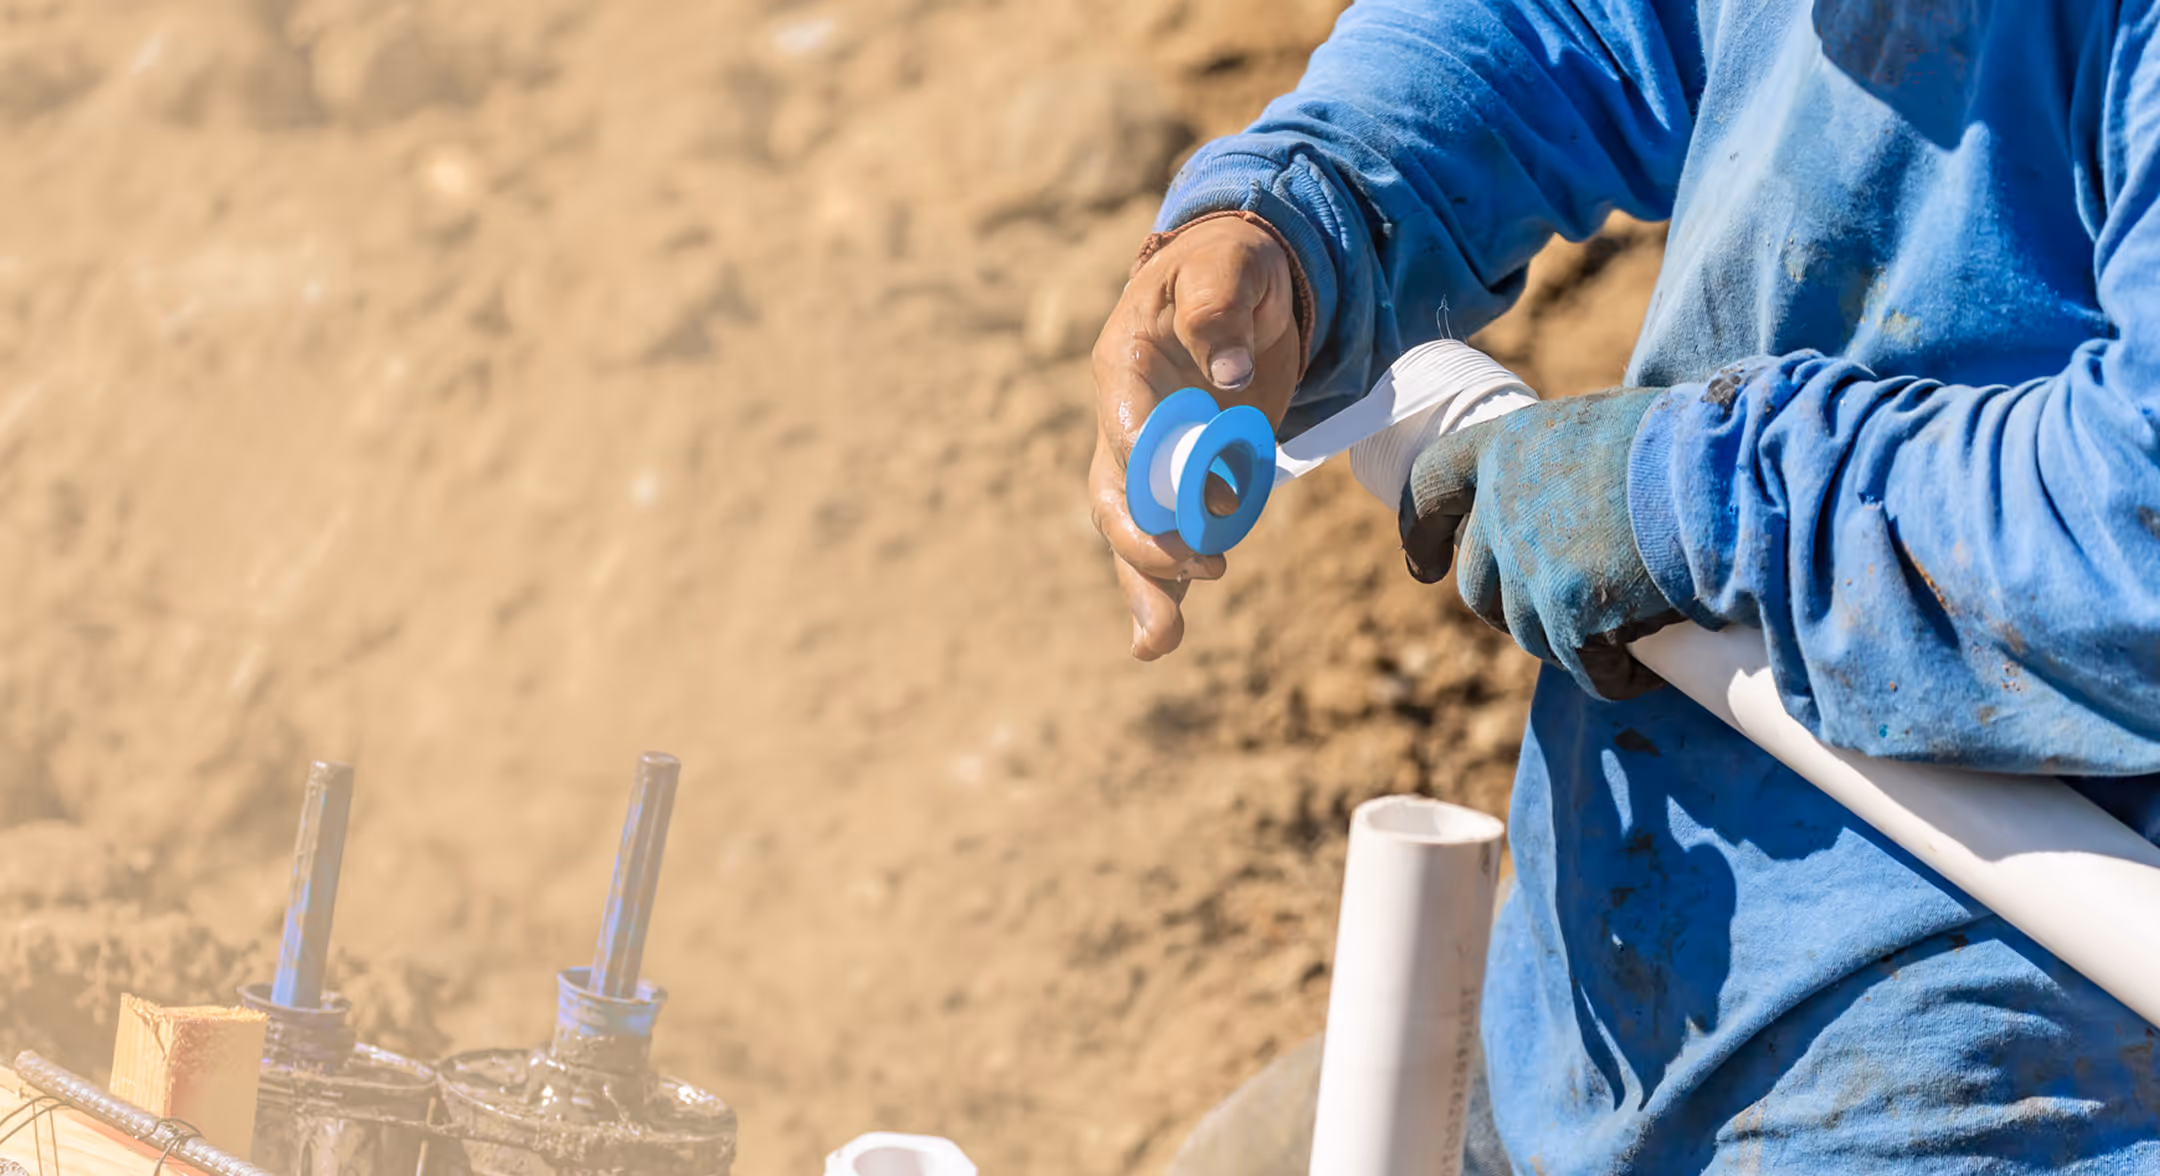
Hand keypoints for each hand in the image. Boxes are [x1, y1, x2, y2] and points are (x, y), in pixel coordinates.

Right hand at [1089, 214, 1301, 659]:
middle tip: (1192, 571)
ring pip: (1131, 531)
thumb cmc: (1231, 264)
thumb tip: (1229, 372)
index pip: (1124, 420)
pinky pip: (1163, 538)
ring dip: (1144, 586)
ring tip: (1159, 644)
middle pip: (1115, 492)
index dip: (1148, 459)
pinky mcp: (1179, 480)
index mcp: (1124, 363)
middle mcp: (1124, 418)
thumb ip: (1221, 306)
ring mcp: (1147, 456)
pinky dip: (1163, 589)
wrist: (1241, 281)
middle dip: (1143, 542)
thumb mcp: (1231, 263)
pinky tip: (1159, 642)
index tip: (1190, 493)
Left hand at [1399, 388, 1682, 699]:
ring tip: (1628, 627)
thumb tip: (1570, 496)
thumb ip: (1565, 462)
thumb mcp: (1608, 425)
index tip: (1425, 565)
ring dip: (1571, 642)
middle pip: (1480, 586)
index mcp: (1508, 446)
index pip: (1432, 485)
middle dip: (1513, 607)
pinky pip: (1586, 670)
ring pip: (1531, 634)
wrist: (1732, 475)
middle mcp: (1504, 507)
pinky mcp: (1571, 618)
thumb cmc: (1691, 438)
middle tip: (1565, 612)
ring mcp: (1532, 567)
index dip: (1422, 529)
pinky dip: (1614, 677)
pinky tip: (1643, 672)